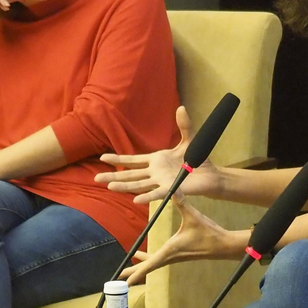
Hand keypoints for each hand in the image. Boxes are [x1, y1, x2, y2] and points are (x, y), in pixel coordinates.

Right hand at [96, 106, 218, 202]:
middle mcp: (155, 172)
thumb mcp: (189, 139)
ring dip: (124, 186)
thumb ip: (183, 125)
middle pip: (131, 175)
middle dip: (113, 177)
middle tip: (96, 179)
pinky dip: (147, 196)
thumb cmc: (198, 158)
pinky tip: (136, 199)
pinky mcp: (171, 188)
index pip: (133, 161)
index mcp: (156, 160)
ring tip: (110, 187)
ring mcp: (161, 181)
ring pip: (139, 185)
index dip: (118, 160)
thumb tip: (181, 108)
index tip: (103, 158)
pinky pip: (157, 193)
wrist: (211, 173)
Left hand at [121, 195, 243, 283]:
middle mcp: (170, 256)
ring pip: (154, 264)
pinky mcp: (179, 254)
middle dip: (134, 273)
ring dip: (141, 267)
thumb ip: (181, 202)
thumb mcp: (192, 216)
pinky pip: (160, 260)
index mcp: (169, 250)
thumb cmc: (208, 233)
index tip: (123, 282)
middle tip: (119, 279)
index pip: (149, 264)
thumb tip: (173, 188)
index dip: (135, 273)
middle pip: (148, 268)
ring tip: (129, 269)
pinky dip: (150, 260)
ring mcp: (174, 256)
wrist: (223, 245)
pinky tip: (147, 255)